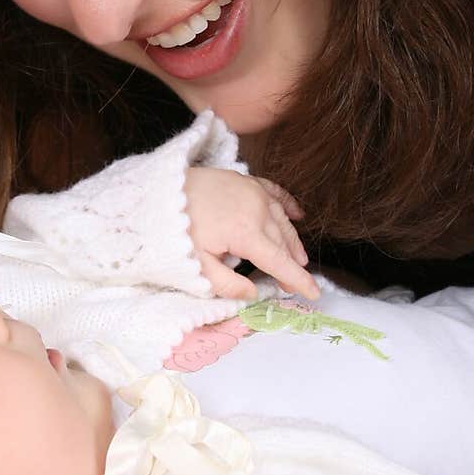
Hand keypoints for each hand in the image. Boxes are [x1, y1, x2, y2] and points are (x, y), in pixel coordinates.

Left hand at [184, 167, 318, 299]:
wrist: (158, 190)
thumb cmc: (174, 229)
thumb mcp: (196, 265)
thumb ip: (226, 285)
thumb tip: (253, 294)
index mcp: (247, 233)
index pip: (280, 263)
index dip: (298, 280)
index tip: (314, 293)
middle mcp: (257, 210)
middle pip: (283, 242)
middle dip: (291, 264)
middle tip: (294, 283)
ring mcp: (254, 191)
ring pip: (282, 220)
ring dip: (292, 240)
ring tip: (298, 257)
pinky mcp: (246, 180)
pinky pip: (276, 193)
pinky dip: (289, 206)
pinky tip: (297, 215)